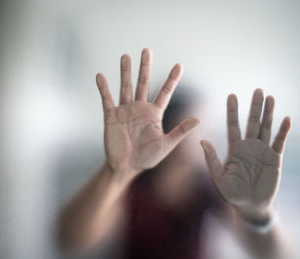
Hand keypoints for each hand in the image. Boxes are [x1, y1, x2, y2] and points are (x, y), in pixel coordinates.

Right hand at [96, 49, 198, 180]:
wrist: (126, 167)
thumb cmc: (147, 158)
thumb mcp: (166, 145)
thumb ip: (180, 131)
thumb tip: (198, 119)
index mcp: (154, 114)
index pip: (165, 92)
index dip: (172, 79)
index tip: (179, 65)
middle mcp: (140, 108)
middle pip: (143, 83)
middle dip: (145, 67)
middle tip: (147, 50)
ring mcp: (125, 111)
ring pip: (126, 87)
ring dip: (125, 72)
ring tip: (125, 56)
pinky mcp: (111, 116)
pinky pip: (107, 99)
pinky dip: (103, 88)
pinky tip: (100, 76)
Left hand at [201, 89, 290, 222]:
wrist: (250, 206)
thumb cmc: (232, 193)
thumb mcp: (219, 176)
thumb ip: (212, 159)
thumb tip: (202, 141)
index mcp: (235, 149)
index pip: (233, 126)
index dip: (233, 111)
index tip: (232, 95)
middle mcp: (249, 146)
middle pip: (252, 122)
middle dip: (254, 107)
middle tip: (257, 90)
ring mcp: (262, 151)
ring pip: (266, 128)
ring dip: (269, 113)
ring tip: (270, 97)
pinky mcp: (275, 159)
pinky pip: (279, 142)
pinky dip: (283, 131)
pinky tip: (286, 119)